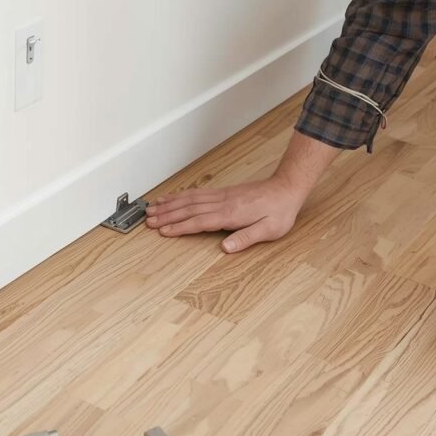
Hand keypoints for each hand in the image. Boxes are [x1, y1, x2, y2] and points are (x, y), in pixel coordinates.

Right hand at [145, 176, 308, 252]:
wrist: (286, 188)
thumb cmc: (280, 211)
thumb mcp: (269, 230)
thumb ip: (246, 238)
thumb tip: (226, 248)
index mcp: (231, 214)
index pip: (200, 221)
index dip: (180, 227)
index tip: (164, 231)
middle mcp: (222, 203)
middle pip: (189, 208)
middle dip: (167, 215)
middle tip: (149, 221)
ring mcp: (221, 195)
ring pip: (190, 199)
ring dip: (170, 204)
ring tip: (152, 208)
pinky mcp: (223, 192)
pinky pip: (197, 193)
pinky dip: (182, 195)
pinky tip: (173, 198)